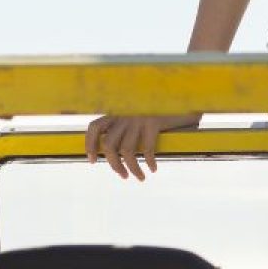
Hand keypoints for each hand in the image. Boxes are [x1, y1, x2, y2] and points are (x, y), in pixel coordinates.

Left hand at [85, 113, 200, 180]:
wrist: (177, 91)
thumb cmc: (157, 105)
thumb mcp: (136, 110)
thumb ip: (125, 124)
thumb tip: (112, 146)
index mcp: (118, 111)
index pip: (95, 127)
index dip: (90, 144)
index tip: (93, 160)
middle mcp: (124, 115)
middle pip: (109, 145)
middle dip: (114, 164)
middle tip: (122, 175)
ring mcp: (138, 118)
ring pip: (127, 150)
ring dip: (131, 168)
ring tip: (139, 177)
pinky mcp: (153, 122)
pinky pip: (147, 148)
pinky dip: (149, 161)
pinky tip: (153, 168)